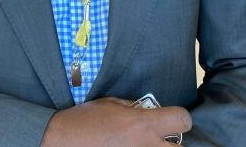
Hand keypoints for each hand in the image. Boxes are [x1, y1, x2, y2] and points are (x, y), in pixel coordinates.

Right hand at [40, 97, 191, 146]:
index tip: (172, 118)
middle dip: (172, 142)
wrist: (63, 142)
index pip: (182, 120)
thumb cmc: (85, 120)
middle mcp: (146, 146)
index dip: (179, 117)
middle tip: (160, 137)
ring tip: (142, 143)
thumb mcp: (111, 104)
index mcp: (143, 124)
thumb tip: (147, 111)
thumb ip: (134, 108)